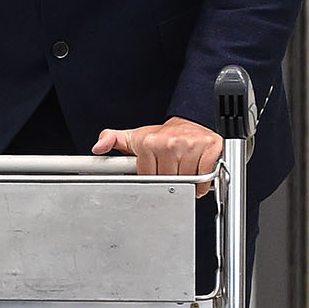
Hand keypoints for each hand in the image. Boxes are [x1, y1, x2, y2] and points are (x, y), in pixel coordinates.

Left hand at [92, 117, 223, 190]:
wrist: (189, 122)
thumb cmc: (161, 135)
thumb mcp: (134, 137)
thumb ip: (112, 140)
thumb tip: (98, 147)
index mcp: (150, 142)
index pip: (148, 177)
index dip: (151, 179)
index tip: (155, 172)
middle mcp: (170, 143)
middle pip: (167, 182)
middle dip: (169, 183)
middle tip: (170, 172)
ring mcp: (191, 145)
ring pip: (186, 182)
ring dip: (187, 185)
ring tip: (183, 173)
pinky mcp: (209, 148)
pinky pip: (204, 178)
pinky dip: (202, 182)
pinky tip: (197, 174)